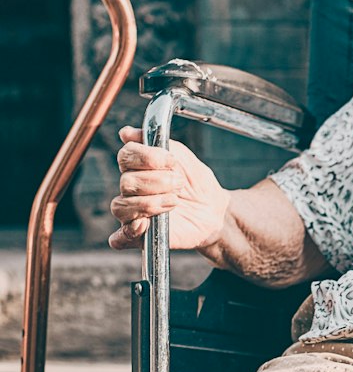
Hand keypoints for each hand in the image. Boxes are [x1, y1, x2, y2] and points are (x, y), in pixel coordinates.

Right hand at [109, 127, 230, 250]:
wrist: (213, 209)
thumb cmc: (194, 181)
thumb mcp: (180, 155)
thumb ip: (153, 141)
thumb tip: (125, 133)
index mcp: (136, 167)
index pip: (126, 156)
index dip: (148, 158)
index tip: (172, 161)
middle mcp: (130, 189)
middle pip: (126, 182)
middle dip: (157, 182)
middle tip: (179, 185)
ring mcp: (133, 212)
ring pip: (121, 206)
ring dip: (150, 203)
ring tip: (174, 202)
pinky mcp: (140, 236)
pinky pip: (119, 239)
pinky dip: (126, 233)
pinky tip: (142, 226)